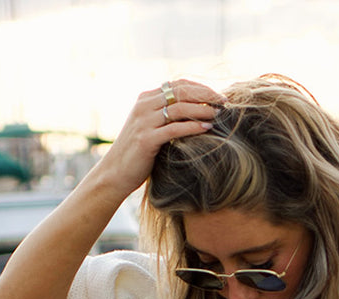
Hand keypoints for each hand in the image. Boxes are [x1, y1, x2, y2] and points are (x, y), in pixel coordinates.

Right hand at [95, 80, 224, 198]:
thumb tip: (193, 115)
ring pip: (179, 108)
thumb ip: (165, 118)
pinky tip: (206, 128)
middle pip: (180, 91)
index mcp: (146, 100)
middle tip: (224, 102)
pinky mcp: (146, 139)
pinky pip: (174, 128)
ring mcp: (144, 122)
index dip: (200, 87)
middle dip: (205, 94)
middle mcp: (144, 106)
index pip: (177, 84)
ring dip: (202, 109)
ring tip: (218, 114)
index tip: (218, 95)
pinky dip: (192, 126)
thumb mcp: (150, 129)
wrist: (114, 174)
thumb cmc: (137, 155)